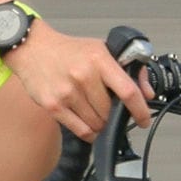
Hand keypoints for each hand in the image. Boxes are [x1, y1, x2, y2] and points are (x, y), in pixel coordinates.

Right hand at [8, 25, 151, 138]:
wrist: (32, 48)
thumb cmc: (69, 51)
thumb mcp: (101, 49)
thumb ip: (128, 68)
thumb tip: (147, 93)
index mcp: (99, 60)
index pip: (128, 91)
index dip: (140, 110)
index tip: (144, 119)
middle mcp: (83, 76)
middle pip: (111, 112)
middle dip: (114, 115)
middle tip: (109, 108)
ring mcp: (67, 92)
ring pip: (97, 124)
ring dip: (101, 123)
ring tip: (94, 111)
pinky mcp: (53, 105)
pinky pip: (81, 130)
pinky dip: (89, 132)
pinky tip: (88, 123)